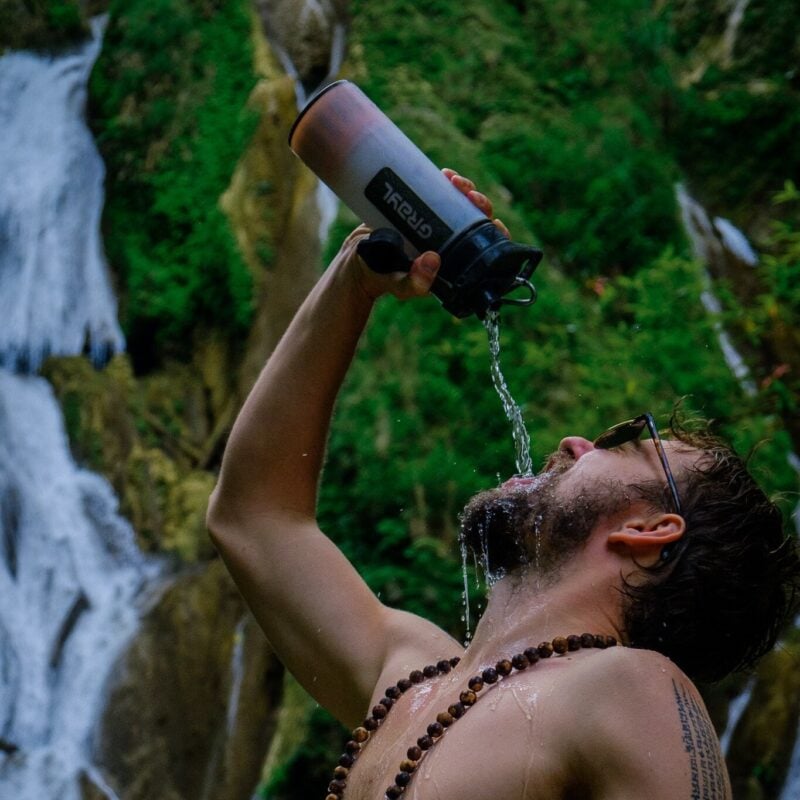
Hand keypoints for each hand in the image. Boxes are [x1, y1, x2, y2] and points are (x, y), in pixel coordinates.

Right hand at [339, 170, 507, 300]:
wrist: (356, 260)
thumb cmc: (381, 278)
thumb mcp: (399, 285)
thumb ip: (414, 282)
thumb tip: (433, 260)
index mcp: (453, 261)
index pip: (484, 247)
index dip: (495, 234)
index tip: (493, 222)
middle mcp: (448, 241)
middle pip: (475, 218)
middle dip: (478, 202)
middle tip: (468, 194)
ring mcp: (434, 222)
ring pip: (459, 202)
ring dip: (464, 187)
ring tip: (453, 180)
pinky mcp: (419, 207)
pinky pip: (439, 191)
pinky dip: (445, 181)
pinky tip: (444, 174)